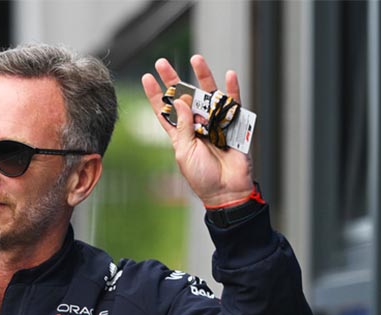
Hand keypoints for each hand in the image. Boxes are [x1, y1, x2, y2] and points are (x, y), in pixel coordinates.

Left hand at [141, 55, 252, 206]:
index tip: (147, 78)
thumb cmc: (202, 176)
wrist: (226, 190)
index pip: (165, 110)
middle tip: (162, 62)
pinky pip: (233, 103)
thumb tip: (179, 101)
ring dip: (202, 76)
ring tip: (196, 58)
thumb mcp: (184, 151)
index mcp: (180, 134)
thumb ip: (182, 126)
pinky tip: (229, 75)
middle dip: (173, 79)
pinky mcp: (233, 124)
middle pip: (183, 96)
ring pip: (207, 94)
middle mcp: (196, 125)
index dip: (155, 95)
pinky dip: (232, 89)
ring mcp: (215, 122)